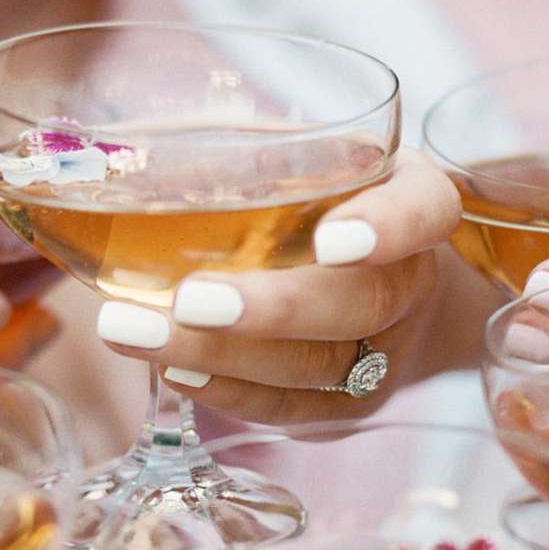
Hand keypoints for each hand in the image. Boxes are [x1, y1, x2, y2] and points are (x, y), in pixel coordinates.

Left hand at [94, 150, 462, 421]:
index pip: (424, 210)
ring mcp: (385, 351)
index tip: (333, 239)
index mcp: (411, 197)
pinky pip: (291, 407)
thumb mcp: (307, 151)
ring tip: (134, 332)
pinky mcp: (347, 402)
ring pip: (317, 366)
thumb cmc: (323, 195)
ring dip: (221, 354)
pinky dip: (227, 390)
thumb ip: (246, 142)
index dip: (386, 227)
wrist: (384, 277)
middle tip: (189, 299)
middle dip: (273, 308)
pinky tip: (170, 367)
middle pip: (362, 303)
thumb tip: (124, 144)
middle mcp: (410, 280)